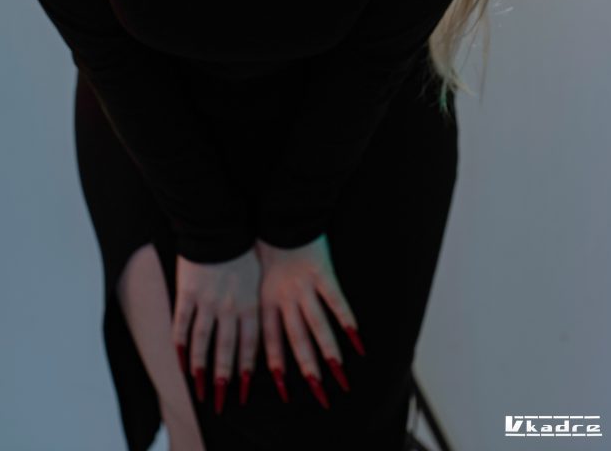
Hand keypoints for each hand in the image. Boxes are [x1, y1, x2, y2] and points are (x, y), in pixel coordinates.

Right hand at [172, 245, 260, 413]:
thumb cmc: (242, 248)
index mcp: (250, 303)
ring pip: (203, 341)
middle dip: (225, 378)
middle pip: (227, 349)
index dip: (247, 369)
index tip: (244, 390)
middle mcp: (230, 307)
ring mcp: (207, 301)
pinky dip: (181, 345)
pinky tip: (180, 361)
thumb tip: (255, 331)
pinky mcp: (187, 293)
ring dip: (201, 367)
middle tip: (221, 401)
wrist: (218, 225)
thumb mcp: (256, 277)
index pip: (250, 344)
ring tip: (199, 388)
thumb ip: (254, 304)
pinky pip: (182, 324)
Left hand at [255, 233, 363, 408]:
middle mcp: (284, 297)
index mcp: (266, 299)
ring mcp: (305, 286)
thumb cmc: (266, 243)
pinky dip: (346, 322)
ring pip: (317, 326)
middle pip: (297, 340)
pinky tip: (357, 340)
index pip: (271, 340)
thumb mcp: (254, 274)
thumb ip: (259, 300)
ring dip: (329, 352)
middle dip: (308, 370)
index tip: (284, 391)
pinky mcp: (323, 273)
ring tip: (339, 375)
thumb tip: (253, 324)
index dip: (277, 365)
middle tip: (319, 395)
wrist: (280, 215)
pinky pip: (336, 302)